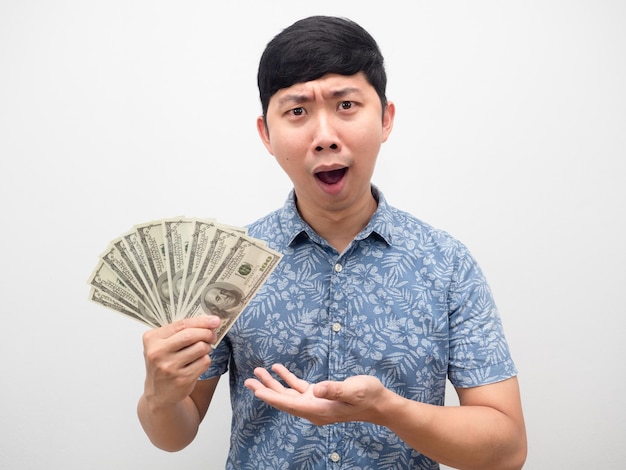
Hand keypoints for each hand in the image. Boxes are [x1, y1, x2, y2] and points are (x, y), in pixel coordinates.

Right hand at [142, 316, 220, 407]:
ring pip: (200, 348)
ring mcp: (169, 367)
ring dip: (207, 347)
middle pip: (191, 335)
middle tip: (212, 335)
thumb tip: (209, 322)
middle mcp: (158, 353)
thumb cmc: (163, 364)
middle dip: (207, 333)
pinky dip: (205, 360)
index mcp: (152, 339)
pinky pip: (204, 362)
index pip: (181, 324)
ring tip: (202, 350)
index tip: (214, 320)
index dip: (201, 321)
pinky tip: (198, 362)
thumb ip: (180, 332)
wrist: (159, 394)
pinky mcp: (182, 379)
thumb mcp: (163, 345)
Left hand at [244, 364, 388, 425]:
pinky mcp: (320, 396)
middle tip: (249, 381)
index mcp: (319, 410)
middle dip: (266, 390)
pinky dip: (287, 379)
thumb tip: (317, 389)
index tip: (257, 391)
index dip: (273, 397)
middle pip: (284, 401)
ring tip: (258, 373)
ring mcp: (316, 403)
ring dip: (273, 384)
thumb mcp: (353, 390)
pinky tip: (278, 369)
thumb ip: (335, 390)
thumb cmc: (368, 396)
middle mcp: (314, 409)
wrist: (379, 403)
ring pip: (288, 395)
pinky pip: (298, 388)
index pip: (290, 404)